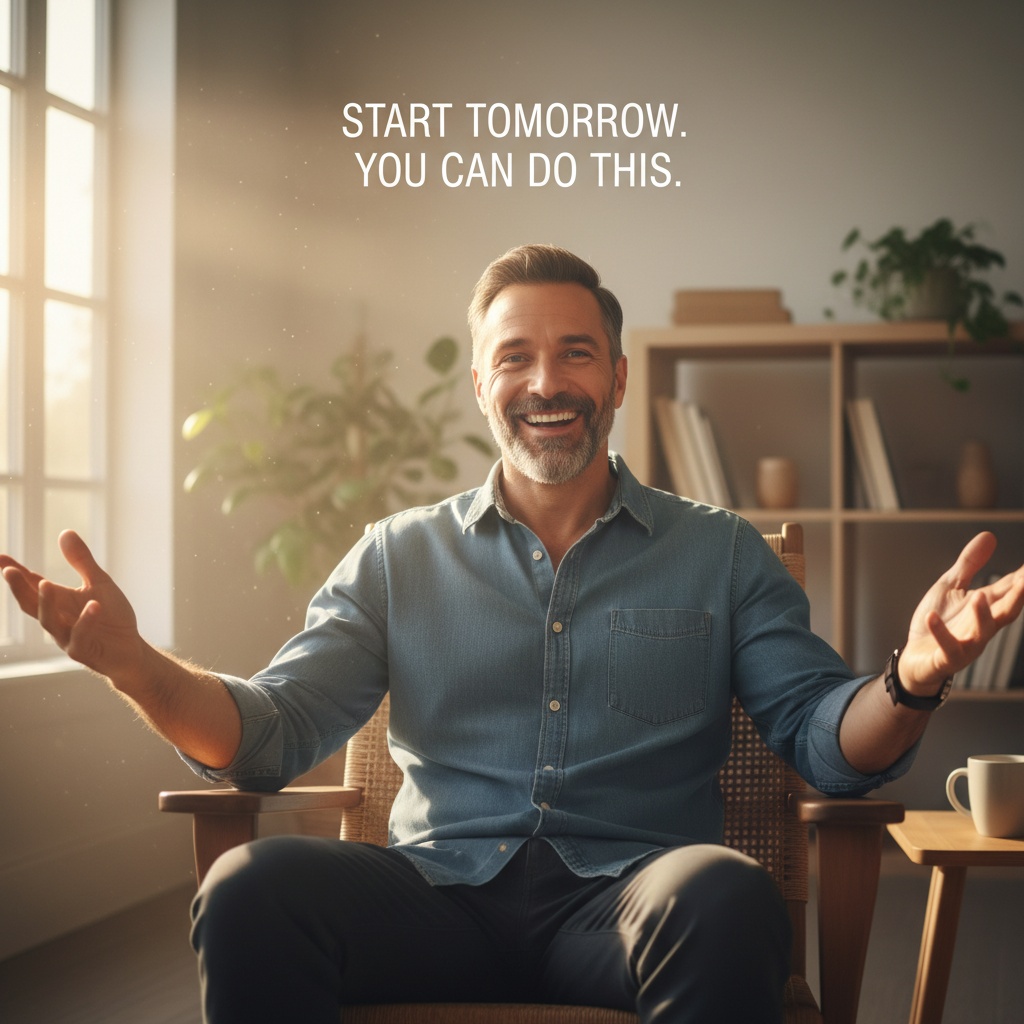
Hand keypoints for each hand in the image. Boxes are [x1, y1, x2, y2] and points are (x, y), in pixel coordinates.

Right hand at [0, 531, 145, 680]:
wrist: (131, 649)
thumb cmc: (112, 616)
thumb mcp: (99, 583)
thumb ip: (81, 561)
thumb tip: (65, 532)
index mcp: (59, 601)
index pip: (32, 584)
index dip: (15, 572)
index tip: (0, 557)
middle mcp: (57, 619)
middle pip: (30, 603)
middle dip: (19, 588)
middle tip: (9, 570)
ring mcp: (66, 637)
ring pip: (49, 621)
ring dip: (46, 603)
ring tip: (46, 584)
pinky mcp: (82, 651)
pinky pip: (80, 636)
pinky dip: (86, 621)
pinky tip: (94, 605)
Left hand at [899, 532, 1023, 694]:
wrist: (917, 657)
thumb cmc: (938, 621)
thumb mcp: (951, 586)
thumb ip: (970, 564)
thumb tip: (989, 535)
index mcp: (985, 606)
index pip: (1010, 588)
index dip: (1023, 577)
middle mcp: (982, 626)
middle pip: (1006, 611)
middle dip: (1019, 596)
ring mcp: (967, 643)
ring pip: (981, 631)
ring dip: (983, 615)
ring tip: (980, 596)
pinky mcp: (947, 657)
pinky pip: (947, 647)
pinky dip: (940, 633)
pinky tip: (932, 617)